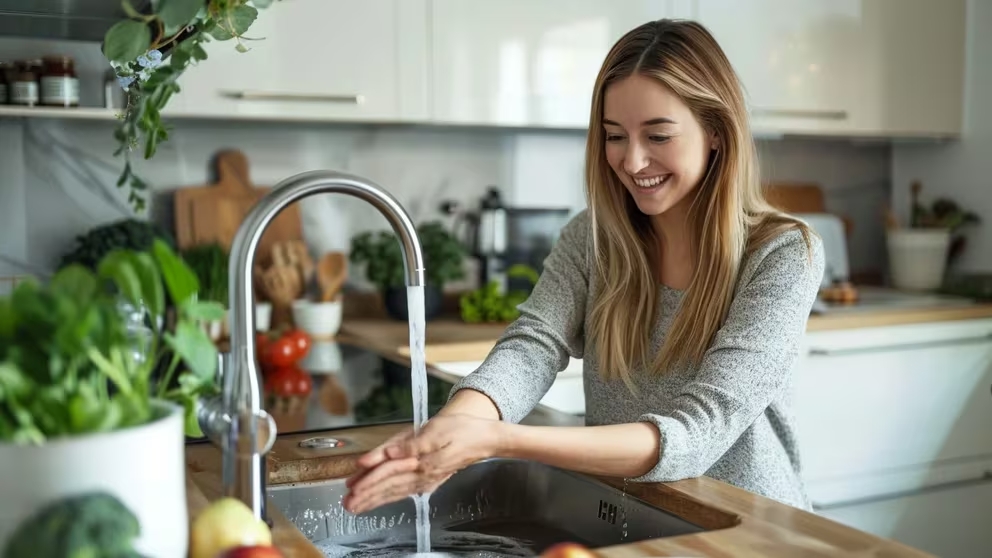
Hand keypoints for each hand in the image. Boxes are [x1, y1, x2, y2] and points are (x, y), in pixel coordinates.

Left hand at [342, 414, 506, 513]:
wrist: (485, 438)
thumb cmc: (463, 430)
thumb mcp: (436, 430)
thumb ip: (410, 444)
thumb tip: (389, 452)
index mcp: (421, 460)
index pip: (388, 471)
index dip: (368, 479)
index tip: (351, 487)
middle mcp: (422, 473)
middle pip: (388, 485)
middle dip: (366, 496)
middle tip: (347, 505)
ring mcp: (427, 478)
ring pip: (395, 491)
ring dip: (375, 499)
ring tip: (357, 507)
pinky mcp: (430, 478)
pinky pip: (405, 490)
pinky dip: (390, 496)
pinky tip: (382, 501)